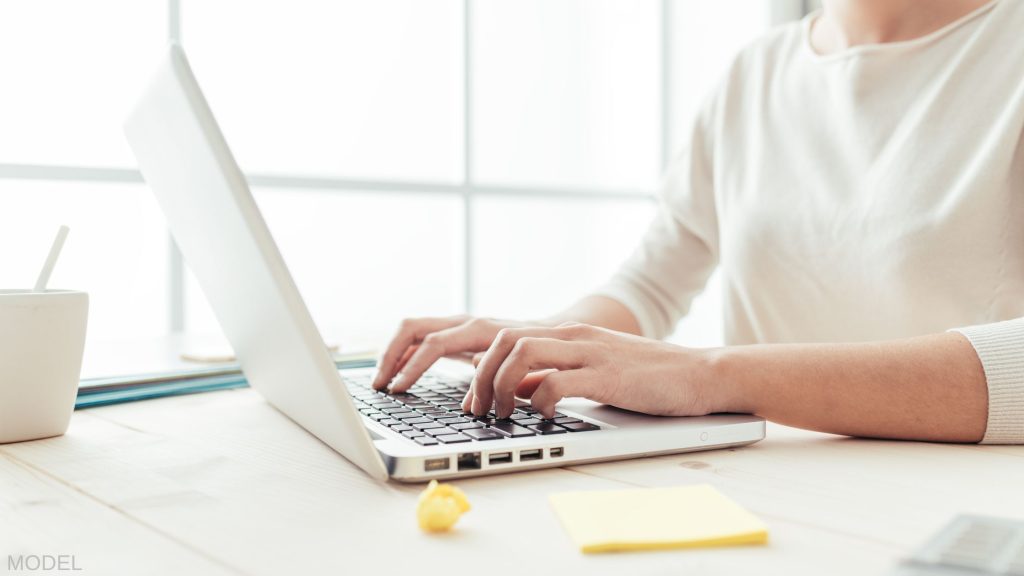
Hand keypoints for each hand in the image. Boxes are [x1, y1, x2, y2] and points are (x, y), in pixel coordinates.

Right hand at [372, 316, 529, 391]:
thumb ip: (494, 377)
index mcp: (479, 330)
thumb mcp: (519, 366)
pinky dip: (405, 354)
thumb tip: (471, 400)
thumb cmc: (536, 352)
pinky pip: (420, 338)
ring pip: (411, 330)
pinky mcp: (453, 332)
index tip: (398, 389)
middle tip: (378, 384)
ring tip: (380, 381)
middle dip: (390, 355)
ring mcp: (456, 325)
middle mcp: (463, 322)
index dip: (413, 367)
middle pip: (412, 328)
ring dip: (392, 354)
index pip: (434, 343)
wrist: (548, 332)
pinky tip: (397, 374)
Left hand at [467, 323, 714, 418]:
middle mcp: (574, 336)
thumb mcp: (591, 371)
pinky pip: (557, 382)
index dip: (479, 369)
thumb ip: (552, 375)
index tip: (473, 401)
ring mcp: (590, 353)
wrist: (701, 374)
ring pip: (522, 352)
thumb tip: (514, 388)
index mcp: (568, 334)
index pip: (505, 337)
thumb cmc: (649, 378)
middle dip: (481, 377)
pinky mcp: (607, 376)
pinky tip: (546, 417)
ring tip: (504, 414)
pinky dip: (540, 401)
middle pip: (504, 341)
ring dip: (501, 385)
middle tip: (479, 411)